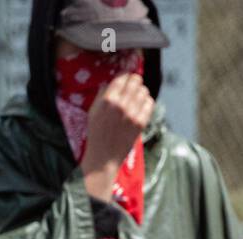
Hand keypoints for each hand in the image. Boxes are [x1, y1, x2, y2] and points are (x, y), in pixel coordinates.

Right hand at [79, 73, 152, 201]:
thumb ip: (102, 95)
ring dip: (141, 91)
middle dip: (135, 81)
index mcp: (107, 100)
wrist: (104, 157)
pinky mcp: (141, 122)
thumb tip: (112, 82)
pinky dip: (147, 101)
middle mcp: (121, 105)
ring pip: (144, 91)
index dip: (125, 76)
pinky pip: (150, 103)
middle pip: (135, 81)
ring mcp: (132, 114)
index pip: (122, 78)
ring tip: (137, 96)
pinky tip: (142, 105)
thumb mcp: (93, 111)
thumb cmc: (96, 134)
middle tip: (134, 84)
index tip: (126, 78)